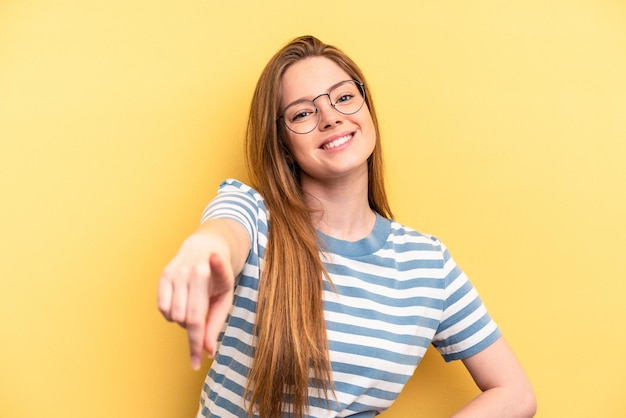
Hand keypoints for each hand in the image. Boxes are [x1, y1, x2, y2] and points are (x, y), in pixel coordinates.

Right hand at [157, 232, 234, 369]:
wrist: (206, 248)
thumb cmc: (218, 279)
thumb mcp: (225, 298)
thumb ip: (215, 324)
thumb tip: (208, 351)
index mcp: (212, 276)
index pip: (199, 317)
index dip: (198, 340)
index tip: (199, 360)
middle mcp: (192, 272)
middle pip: (186, 319)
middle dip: (193, 332)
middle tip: (202, 324)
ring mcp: (176, 273)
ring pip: (172, 315)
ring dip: (182, 322)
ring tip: (192, 309)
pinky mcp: (164, 275)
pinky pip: (162, 307)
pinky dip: (170, 315)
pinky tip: (181, 306)